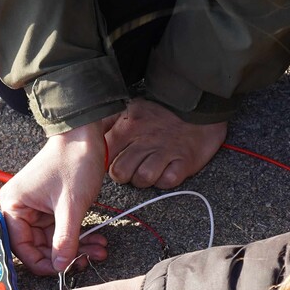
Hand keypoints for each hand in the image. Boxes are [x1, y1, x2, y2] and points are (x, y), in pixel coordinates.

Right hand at [0, 120, 111, 274]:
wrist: (86, 135)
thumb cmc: (72, 160)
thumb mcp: (70, 206)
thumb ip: (65, 240)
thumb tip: (60, 266)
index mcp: (13, 205)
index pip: (21, 246)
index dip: (41, 262)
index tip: (61, 271)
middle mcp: (20, 207)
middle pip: (38, 246)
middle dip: (65, 255)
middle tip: (85, 260)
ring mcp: (36, 208)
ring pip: (53, 240)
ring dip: (76, 247)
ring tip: (97, 250)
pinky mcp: (51, 206)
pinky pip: (61, 230)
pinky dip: (78, 237)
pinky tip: (94, 240)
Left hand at [105, 99, 226, 188]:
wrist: (200, 108)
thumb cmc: (162, 114)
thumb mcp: (133, 110)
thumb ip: (111, 124)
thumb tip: (89, 137)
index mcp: (129, 126)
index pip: (105, 155)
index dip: (108, 163)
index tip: (117, 161)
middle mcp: (145, 139)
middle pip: (120, 173)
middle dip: (126, 176)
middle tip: (135, 168)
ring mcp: (165, 150)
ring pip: (142, 179)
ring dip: (145, 179)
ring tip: (152, 169)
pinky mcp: (185, 161)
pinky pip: (167, 181)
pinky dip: (166, 179)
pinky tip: (168, 169)